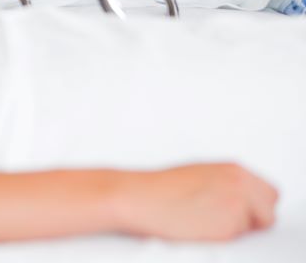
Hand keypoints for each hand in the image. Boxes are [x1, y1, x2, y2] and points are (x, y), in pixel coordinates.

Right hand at [119, 164, 277, 241]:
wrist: (139, 197)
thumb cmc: (160, 188)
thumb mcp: (200, 174)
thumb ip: (227, 183)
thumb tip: (241, 198)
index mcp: (235, 170)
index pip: (268, 192)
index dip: (255, 204)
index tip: (243, 209)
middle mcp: (241, 185)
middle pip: (269, 209)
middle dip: (255, 217)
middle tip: (228, 218)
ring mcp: (237, 205)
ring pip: (254, 227)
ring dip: (236, 227)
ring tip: (204, 220)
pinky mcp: (229, 227)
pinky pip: (237, 239)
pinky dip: (222, 237)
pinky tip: (199, 227)